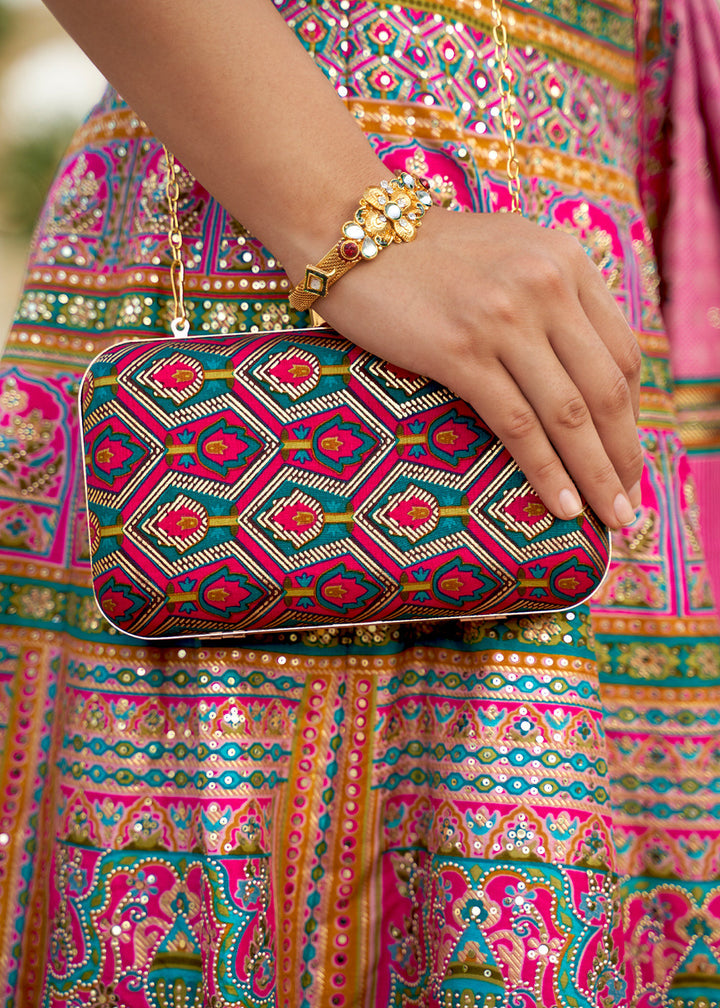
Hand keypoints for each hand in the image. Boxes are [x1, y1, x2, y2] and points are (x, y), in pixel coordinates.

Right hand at [319, 208, 642, 530]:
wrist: (352, 228)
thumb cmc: (425, 251)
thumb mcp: (509, 253)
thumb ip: (551, 293)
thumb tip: (577, 360)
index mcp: (566, 261)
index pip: (621, 354)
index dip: (632, 416)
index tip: (627, 455)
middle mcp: (546, 285)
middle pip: (606, 390)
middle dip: (623, 456)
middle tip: (629, 505)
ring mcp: (504, 318)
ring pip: (569, 413)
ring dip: (595, 475)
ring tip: (610, 518)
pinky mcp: (460, 350)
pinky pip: (518, 423)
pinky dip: (545, 470)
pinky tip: (560, 505)